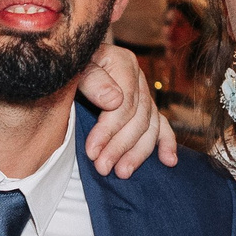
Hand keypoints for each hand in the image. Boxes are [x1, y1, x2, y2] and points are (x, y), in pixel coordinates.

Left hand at [78, 45, 177, 177]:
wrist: (67, 63)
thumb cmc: (68, 66)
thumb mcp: (74, 66)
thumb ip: (92, 79)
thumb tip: (115, 100)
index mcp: (123, 63)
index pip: (123, 103)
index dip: (108, 130)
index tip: (92, 151)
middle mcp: (138, 78)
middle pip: (138, 118)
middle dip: (119, 146)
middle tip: (102, 168)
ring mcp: (143, 93)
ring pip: (149, 126)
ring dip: (137, 153)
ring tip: (122, 172)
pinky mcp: (144, 107)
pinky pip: (161, 125)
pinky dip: (166, 143)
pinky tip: (168, 161)